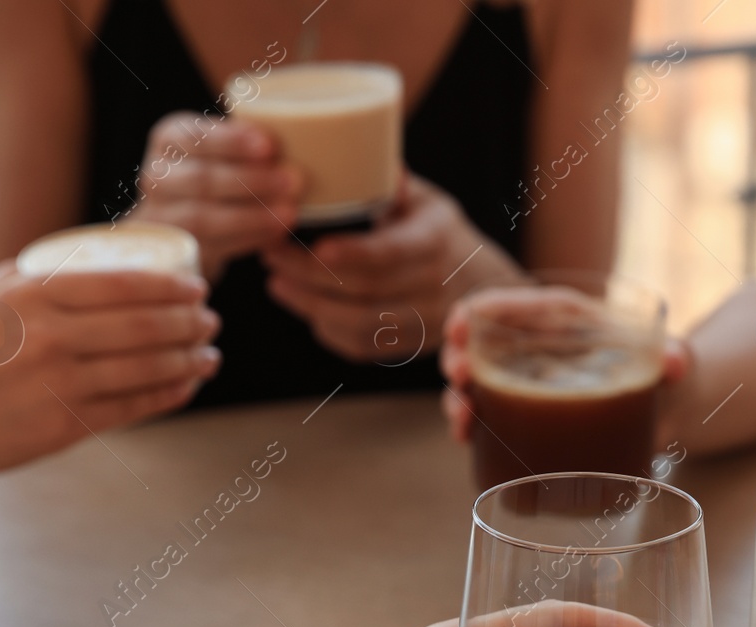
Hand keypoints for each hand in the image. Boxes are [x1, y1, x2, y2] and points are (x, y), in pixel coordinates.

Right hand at [0, 261, 220, 482]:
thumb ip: (33, 279)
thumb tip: (89, 259)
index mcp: (32, 296)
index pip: (123, 284)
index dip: (171, 287)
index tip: (196, 287)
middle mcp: (51, 337)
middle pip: (146, 326)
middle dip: (191, 323)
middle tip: (212, 320)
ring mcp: (61, 384)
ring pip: (148, 368)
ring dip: (190, 361)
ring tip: (210, 355)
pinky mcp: (66, 426)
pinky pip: (134, 408)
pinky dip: (169, 396)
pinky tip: (187, 387)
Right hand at [130, 112, 302, 279]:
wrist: (180, 222)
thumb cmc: (217, 174)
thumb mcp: (225, 149)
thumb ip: (249, 143)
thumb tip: (301, 140)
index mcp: (170, 137)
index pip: (197, 136)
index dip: (232, 141)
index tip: (269, 146)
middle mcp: (157, 174)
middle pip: (202, 178)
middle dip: (251, 181)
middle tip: (294, 182)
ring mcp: (161, 214)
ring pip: (203, 217)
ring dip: (252, 216)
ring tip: (291, 214)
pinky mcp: (177, 249)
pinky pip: (213, 246)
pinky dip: (248, 240)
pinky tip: (277, 235)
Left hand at [261, 173, 524, 360]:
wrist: (484, 288)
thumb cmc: (441, 234)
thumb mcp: (428, 201)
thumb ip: (394, 183)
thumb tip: (358, 149)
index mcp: (435, 242)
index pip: (391, 253)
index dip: (353, 253)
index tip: (315, 246)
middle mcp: (432, 287)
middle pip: (364, 290)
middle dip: (309, 276)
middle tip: (271, 254)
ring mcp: (421, 322)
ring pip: (360, 324)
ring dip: (311, 306)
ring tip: (277, 283)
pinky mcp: (408, 347)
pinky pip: (363, 347)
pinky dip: (329, 330)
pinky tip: (306, 307)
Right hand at [438, 287, 691, 441]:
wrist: (672, 410)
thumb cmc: (670, 373)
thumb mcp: (676, 362)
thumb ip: (677, 358)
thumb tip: (678, 361)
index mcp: (569, 320)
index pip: (522, 304)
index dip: (487, 308)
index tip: (462, 320)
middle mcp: (543, 347)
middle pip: (488, 341)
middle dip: (461, 354)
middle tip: (458, 375)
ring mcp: (532, 382)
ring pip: (482, 381)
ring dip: (460, 394)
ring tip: (460, 414)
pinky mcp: (531, 415)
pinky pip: (492, 415)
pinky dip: (473, 424)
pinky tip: (465, 436)